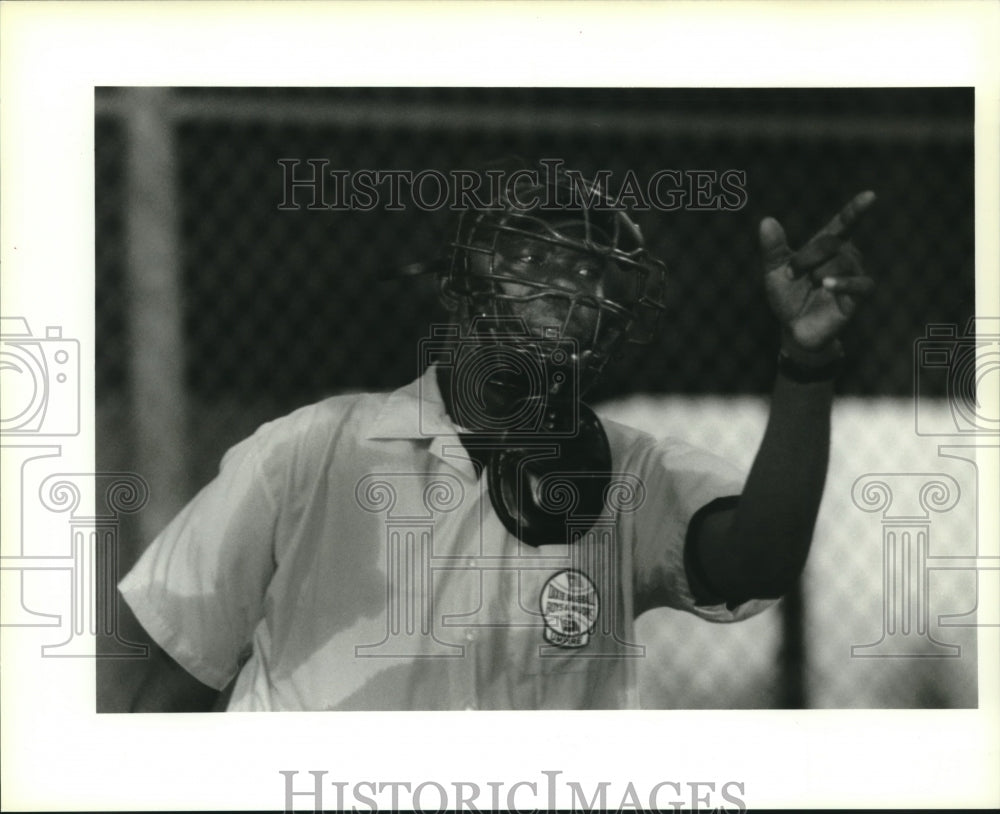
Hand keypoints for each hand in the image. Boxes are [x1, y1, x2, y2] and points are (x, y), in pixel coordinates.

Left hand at [759, 191, 875, 359]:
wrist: (792, 328)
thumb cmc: (787, 296)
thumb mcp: (774, 271)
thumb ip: (772, 248)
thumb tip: (767, 220)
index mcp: (826, 248)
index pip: (844, 223)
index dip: (856, 210)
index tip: (870, 195)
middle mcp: (844, 257)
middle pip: (833, 242)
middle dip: (808, 255)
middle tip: (792, 272)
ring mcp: (853, 276)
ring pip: (846, 260)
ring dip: (820, 270)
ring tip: (809, 283)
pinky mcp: (857, 297)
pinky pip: (861, 284)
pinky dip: (844, 283)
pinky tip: (827, 285)